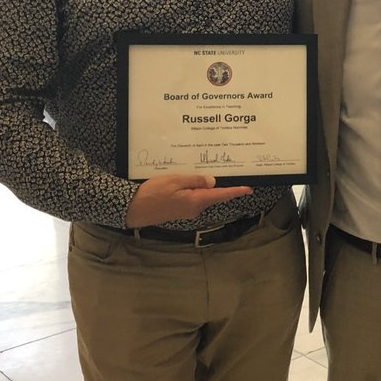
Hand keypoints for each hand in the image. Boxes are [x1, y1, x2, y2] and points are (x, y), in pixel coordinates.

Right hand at [124, 175, 252, 227]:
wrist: (132, 209)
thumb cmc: (152, 194)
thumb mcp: (174, 181)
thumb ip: (195, 180)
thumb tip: (212, 182)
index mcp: (196, 201)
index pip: (221, 195)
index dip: (235, 192)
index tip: (248, 189)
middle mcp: (194, 208)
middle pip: (212, 194)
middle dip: (217, 184)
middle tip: (222, 168)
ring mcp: (187, 211)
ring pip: (200, 195)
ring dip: (202, 185)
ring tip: (199, 171)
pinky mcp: (179, 210)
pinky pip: (191, 197)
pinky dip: (192, 189)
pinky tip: (187, 181)